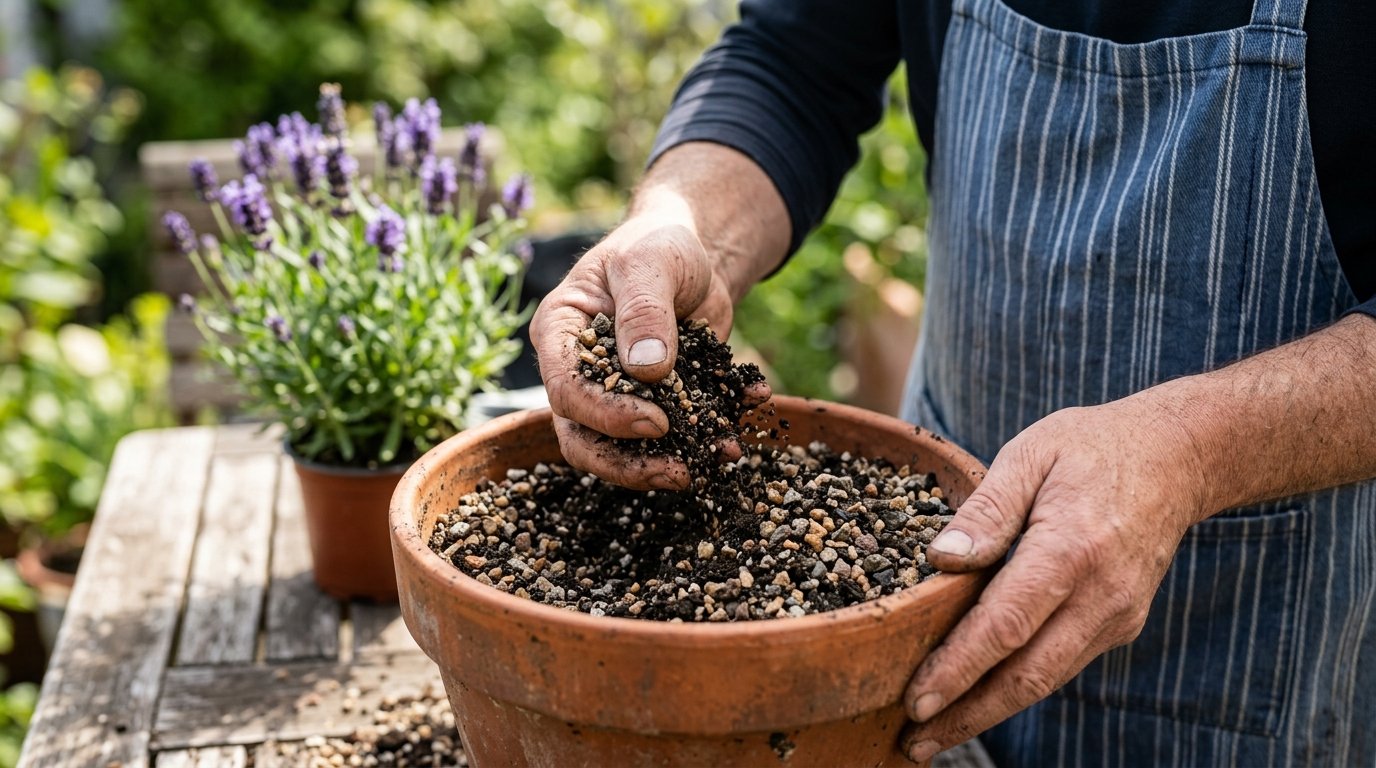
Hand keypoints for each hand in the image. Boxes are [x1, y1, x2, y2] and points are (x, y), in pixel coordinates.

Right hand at [530, 214, 768, 490]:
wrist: (694, 254)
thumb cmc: (658, 245)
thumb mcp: (651, 264)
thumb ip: (645, 311)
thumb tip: (647, 371)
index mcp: (559, 331)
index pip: (567, 389)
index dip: (607, 414)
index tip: (656, 421)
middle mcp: (576, 370)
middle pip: (582, 438)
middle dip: (628, 464)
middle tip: (679, 470)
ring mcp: (611, 393)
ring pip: (618, 451)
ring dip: (662, 466)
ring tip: (712, 461)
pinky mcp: (650, 404)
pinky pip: (668, 437)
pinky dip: (702, 441)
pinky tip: (734, 438)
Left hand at [900, 394, 1209, 762]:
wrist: (1176, 458)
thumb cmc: (1090, 448)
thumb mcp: (1029, 454)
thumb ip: (985, 510)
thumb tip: (938, 560)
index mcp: (1071, 549)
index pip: (1005, 626)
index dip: (958, 669)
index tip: (915, 700)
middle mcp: (1100, 594)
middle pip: (1026, 674)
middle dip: (966, 714)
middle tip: (913, 742)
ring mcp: (1116, 615)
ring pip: (1045, 680)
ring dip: (987, 711)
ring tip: (934, 733)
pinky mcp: (1119, 624)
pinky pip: (1060, 664)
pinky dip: (1016, 687)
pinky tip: (977, 698)